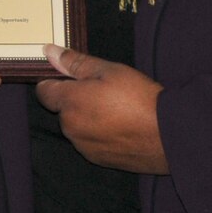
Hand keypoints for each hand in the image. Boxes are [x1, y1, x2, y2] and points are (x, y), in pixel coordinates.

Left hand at [35, 44, 168, 173]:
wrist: (168, 136)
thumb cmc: (138, 97)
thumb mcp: (108, 70)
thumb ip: (75, 62)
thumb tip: (49, 51)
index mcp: (69, 103)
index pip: (44, 91)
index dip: (55, 81)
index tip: (72, 77)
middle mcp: (70, 128)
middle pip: (62, 110)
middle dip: (76, 99)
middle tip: (104, 90)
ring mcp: (84, 147)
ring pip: (77, 127)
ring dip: (87, 118)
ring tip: (116, 110)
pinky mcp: (99, 160)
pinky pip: (90, 142)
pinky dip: (99, 134)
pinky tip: (121, 127)